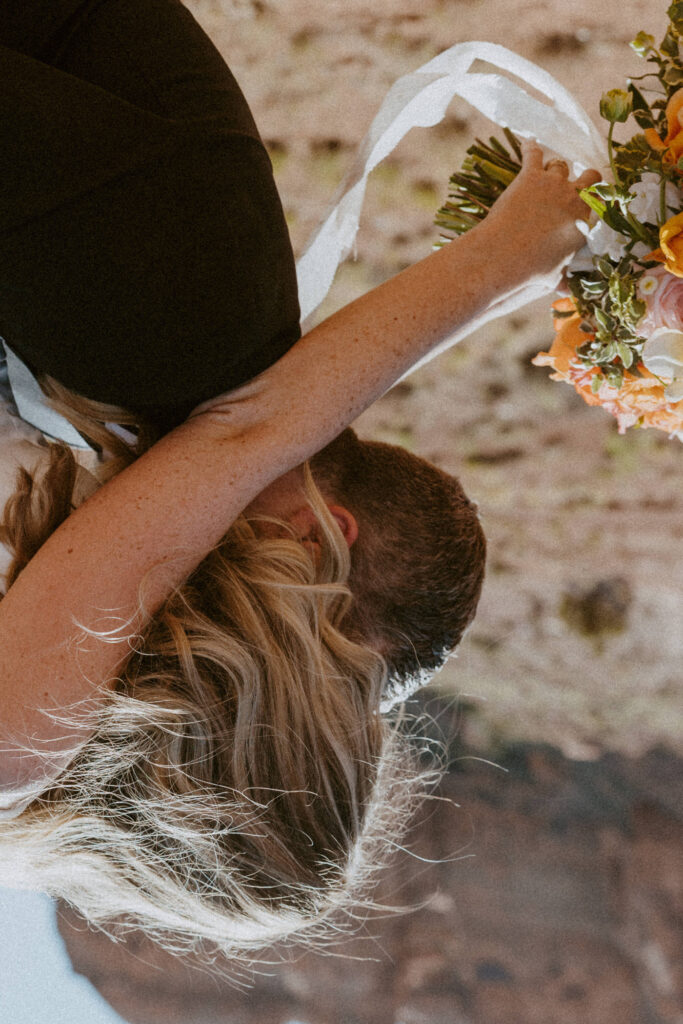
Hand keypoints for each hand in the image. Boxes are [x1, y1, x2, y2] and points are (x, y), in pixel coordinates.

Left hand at [477, 140, 600, 286]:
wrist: (504, 258)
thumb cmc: (532, 272)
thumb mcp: (554, 278)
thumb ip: (563, 279)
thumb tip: (566, 292)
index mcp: (588, 222)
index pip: (604, 201)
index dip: (598, 199)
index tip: (593, 199)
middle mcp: (576, 198)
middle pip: (591, 175)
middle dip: (585, 177)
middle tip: (577, 182)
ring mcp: (554, 185)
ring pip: (561, 165)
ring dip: (555, 169)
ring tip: (547, 173)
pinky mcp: (530, 176)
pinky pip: (534, 154)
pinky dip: (531, 149)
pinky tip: (528, 145)